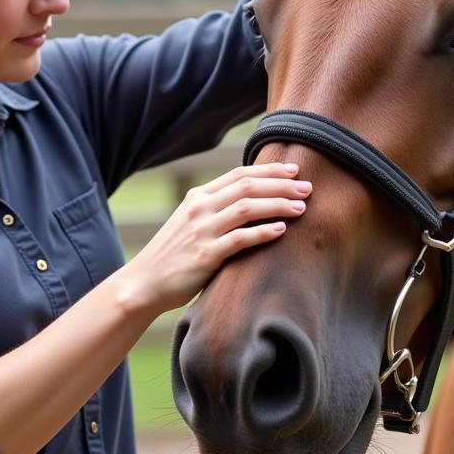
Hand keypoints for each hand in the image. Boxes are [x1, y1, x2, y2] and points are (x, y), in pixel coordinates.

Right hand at [122, 161, 310, 313]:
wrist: (145, 282)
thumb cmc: (175, 254)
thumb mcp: (191, 222)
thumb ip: (216, 209)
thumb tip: (254, 201)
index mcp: (198, 196)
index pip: (239, 175)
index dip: (269, 171)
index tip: (294, 172)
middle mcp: (200, 208)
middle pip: (248, 187)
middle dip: (281, 185)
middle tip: (308, 188)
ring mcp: (202, 230)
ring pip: (247, 208)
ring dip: (278, 204)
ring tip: (302, 207)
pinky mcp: (206, 255)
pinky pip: (240, 239)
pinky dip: (263, 231)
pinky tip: (282, 230)